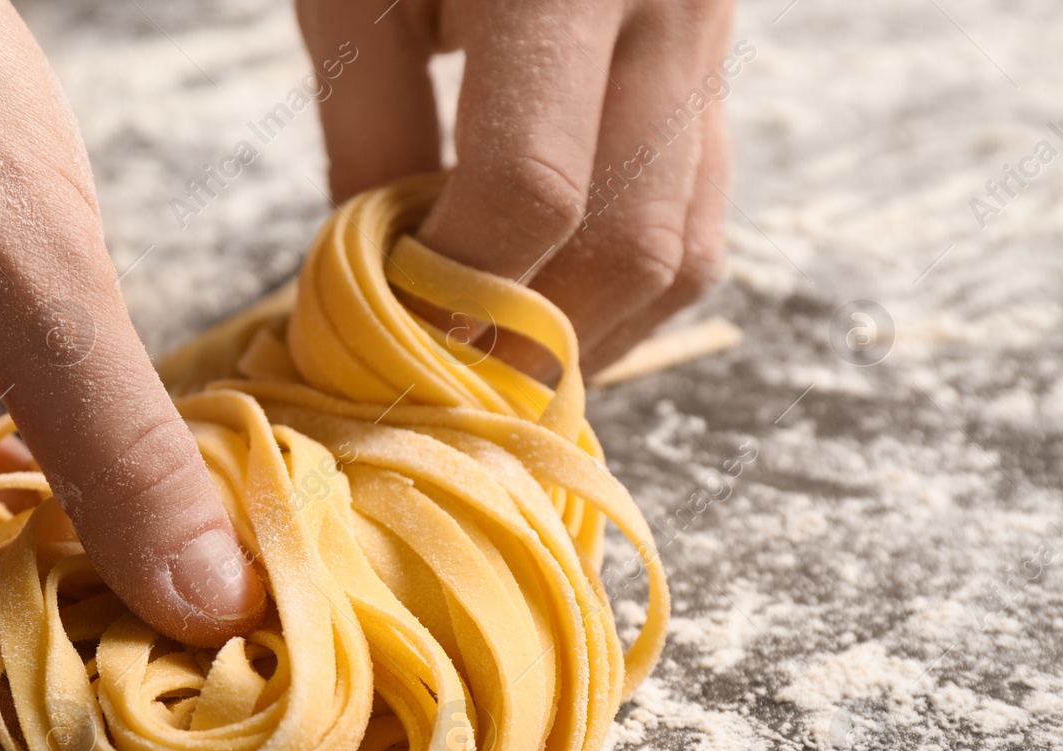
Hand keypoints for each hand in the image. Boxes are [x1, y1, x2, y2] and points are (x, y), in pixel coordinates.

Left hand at [296, 0, 736, 373]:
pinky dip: (627, 288)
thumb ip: (371, 135)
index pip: (529, 187)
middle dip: (525, 335)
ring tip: (493, 360)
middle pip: (627, 244)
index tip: (383, 337)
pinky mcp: (719, 67)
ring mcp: (714, 39)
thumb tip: (383, 288)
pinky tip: (551, 304)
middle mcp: (672, 5)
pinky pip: (700, 214)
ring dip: (587, 333)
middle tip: (435, 375)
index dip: (451, 286)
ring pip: (684, 251)